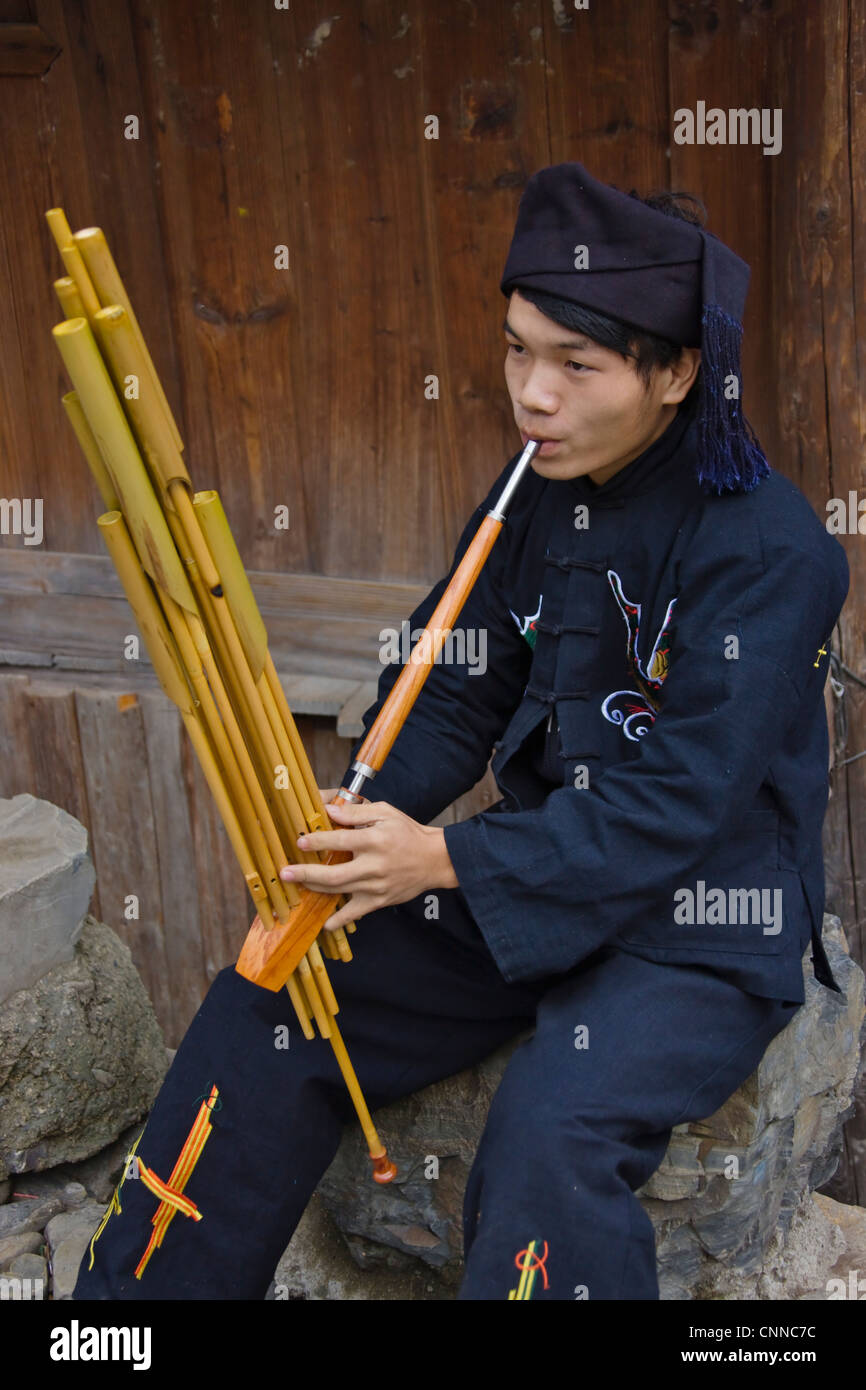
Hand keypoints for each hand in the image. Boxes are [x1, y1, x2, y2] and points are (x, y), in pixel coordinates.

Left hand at [280, 795, 457, 932]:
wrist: (434, 860)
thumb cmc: (408, 833)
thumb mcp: (386, 813)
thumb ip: (357, 813)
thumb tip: (329, 811)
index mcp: (375, 840)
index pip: (341, 842)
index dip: (318, 841)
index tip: (300, 841)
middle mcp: (374, 866)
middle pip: (335, 873)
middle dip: (307, 874)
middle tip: (286, 873)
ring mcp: (376, 886)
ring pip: (340, 891)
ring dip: (315, 889)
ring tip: (296, 884)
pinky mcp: (379, 901)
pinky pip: (355, 913)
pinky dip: (339, 920)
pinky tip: (324, 922)